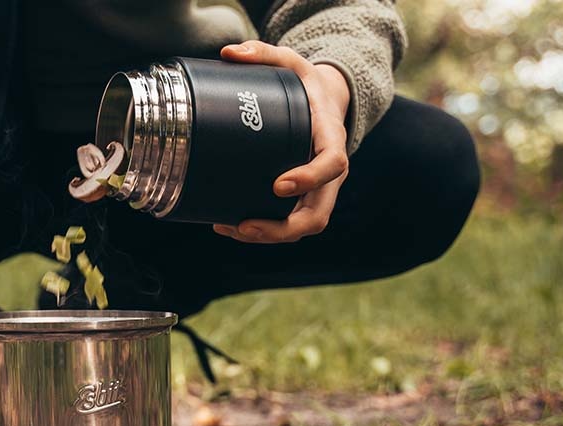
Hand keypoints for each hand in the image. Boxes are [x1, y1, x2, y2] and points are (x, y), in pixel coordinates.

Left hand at [213, 40, 350, 243]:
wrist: (324, 102)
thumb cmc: (306, 84)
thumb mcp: (292, 60)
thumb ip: (264, 52)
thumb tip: (229, 53)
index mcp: (332, 136)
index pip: (333, 163)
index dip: (310, 178)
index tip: (278, 184)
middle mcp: (330, 171)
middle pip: (319, 213)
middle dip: (284, 227)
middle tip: (246, 224)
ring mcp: (318, 188)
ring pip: (304, 226)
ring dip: (269, 235)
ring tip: (231, 228)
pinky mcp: (302, 197)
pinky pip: (289, 223)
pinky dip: (263, 232)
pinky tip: (230, 226)